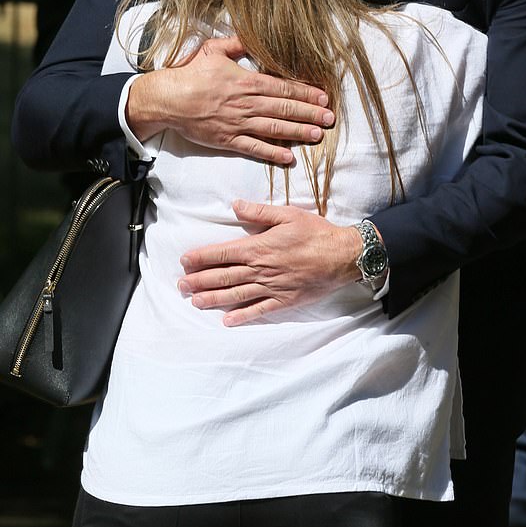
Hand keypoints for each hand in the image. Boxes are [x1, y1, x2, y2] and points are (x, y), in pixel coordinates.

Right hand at [126, 35, 334, 163]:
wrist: (167, 99)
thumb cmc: (190, 73)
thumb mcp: (214, 50)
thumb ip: (237, 43)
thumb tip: (254, 35)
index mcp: (246, 81)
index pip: (283, 88)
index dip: (306, 93)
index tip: (323, 97)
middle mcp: (246, 103)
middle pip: (285, 108)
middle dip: (310, 113)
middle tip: (330, 118)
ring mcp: (238, 123)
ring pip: (275, 128)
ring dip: (299, 132)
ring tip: (318, 135)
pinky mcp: (228, 140)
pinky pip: (254, 148)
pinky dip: (272, 153)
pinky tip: (289, 157)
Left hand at [178, 200, 361, 325]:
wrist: (343, 255)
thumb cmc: (316, 232)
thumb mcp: (288, 214)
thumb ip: (260, 211)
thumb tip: (235, 205)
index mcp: (260, 246)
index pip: (223, 253)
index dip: (202, 257)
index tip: (184, 261)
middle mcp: (262, 269)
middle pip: (224, 276)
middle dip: (200, 280)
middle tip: (180, 286)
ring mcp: (272, 287)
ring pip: (236, 294)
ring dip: (213, 298)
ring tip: (195, 301)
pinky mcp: (285, 300)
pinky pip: (260, 310)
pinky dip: (243, 316)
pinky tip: (227, 321)